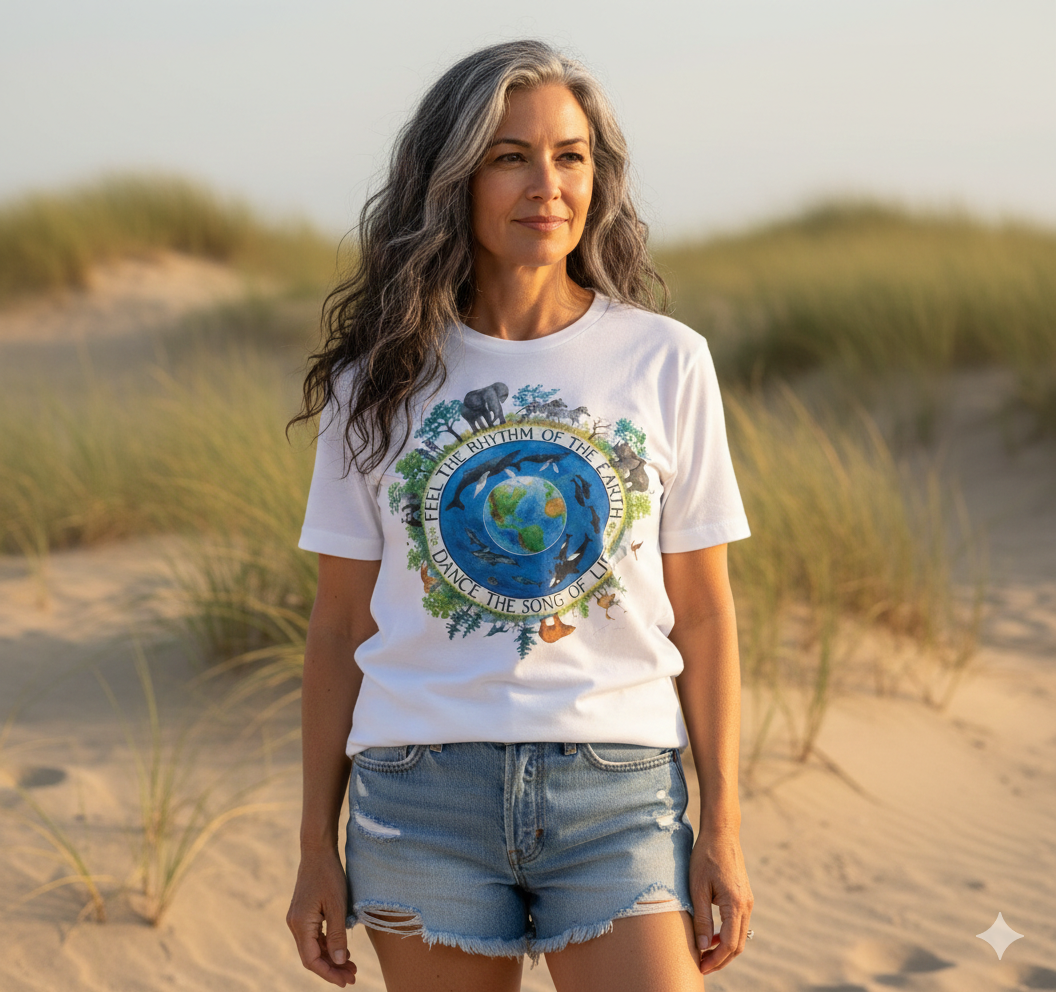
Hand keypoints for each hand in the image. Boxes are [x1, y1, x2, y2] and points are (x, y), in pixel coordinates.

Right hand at [287, 847, 357, 985]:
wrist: (318, 851)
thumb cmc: (329, 875)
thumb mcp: (338, 905)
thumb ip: (337, 935)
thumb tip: (340, 961)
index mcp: (300, 924)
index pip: (311, 960)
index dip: (329, 973)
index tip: (346, 981)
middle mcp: (295, 925)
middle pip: (312, 956)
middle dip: (332, 969)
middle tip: (353, 977)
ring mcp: (298, 919)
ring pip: (313, 948)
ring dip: (331, 958)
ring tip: (352, 967)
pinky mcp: (304, 914)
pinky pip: (314, 937)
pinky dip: (327, 946)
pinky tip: (342, 949)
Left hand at [688, 828, 753, 975]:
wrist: (721, 833)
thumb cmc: (705, 857)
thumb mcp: (697, 888)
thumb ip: (702, 919)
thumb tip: (703, 947)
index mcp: (736, 904)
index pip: (729, 944)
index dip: (715, 960)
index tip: (700, 967)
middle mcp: (747, 905)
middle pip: (738, 944)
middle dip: (721, 960)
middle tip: (702, 966)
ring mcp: (748, 901)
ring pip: (740, 935)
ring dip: (724, 949)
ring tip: (705, 955)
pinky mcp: (745, 897)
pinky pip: (739, 924)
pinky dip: (728, 935)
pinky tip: (712, 936)